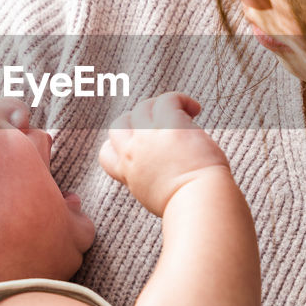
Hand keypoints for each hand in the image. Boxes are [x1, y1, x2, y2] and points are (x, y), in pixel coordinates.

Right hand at [98, 92, 230, 216]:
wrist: (198, 204)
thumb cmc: (187, 206)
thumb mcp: (155, 197)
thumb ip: (152, 181)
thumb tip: (166, 176)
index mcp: (128, 173)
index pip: (107, 151)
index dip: (119, 143)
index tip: (140, 143)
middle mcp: (133, 152)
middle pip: (120, 124)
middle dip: (139, 121)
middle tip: (163, 125)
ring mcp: (148, 136)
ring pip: (143, 107)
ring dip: (162, 107)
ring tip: (185, 114)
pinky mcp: (170, 125)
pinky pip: (168, 99)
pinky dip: (181, 99)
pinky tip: (195, 109)